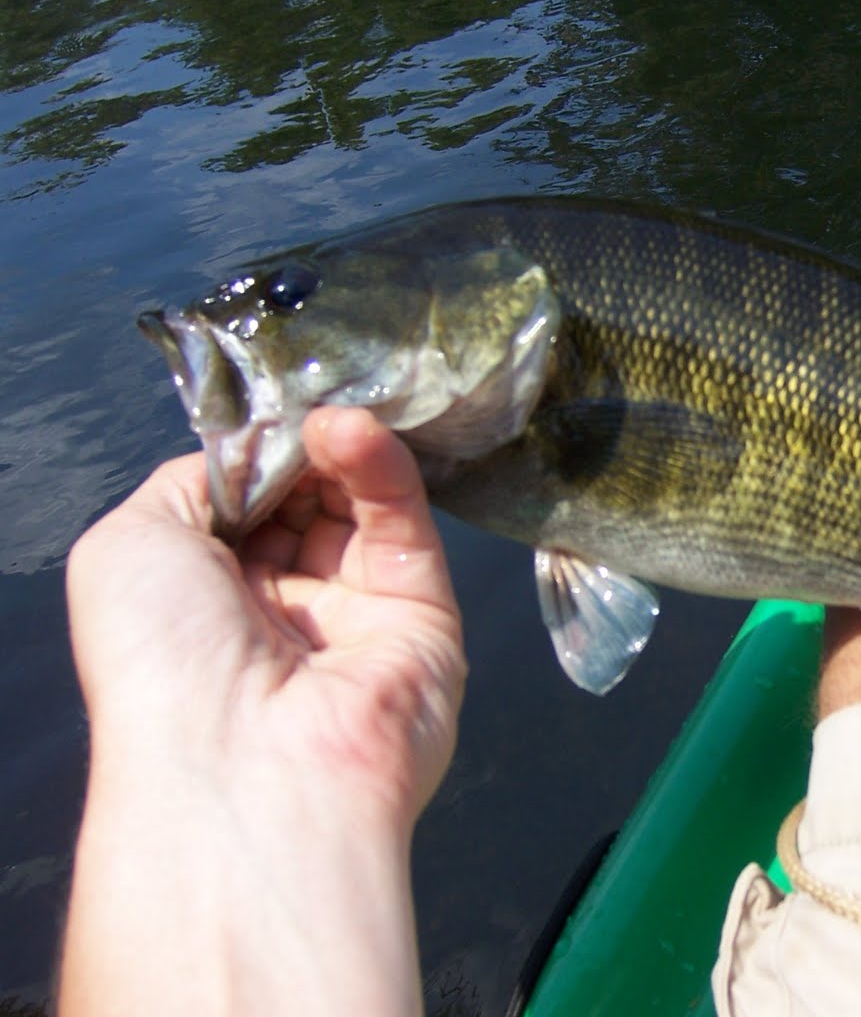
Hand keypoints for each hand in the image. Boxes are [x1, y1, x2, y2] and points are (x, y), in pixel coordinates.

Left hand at [68, 405, 464, 822]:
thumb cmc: (161, 657)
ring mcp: (354, 607)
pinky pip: (406, 525)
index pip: (245, 498)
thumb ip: (196, 479)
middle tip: (301, 410)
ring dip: (341, 446)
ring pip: (360, 500)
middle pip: (306, 491)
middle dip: (301, 445)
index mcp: (204, 594)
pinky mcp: (421, 610)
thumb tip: (259, 449)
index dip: (256, 450)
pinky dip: (383, 469)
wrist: (246, 760)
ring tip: (330, 419)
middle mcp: (279, 602)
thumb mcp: (128, 542)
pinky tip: (354, 434)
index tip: (263, 412)